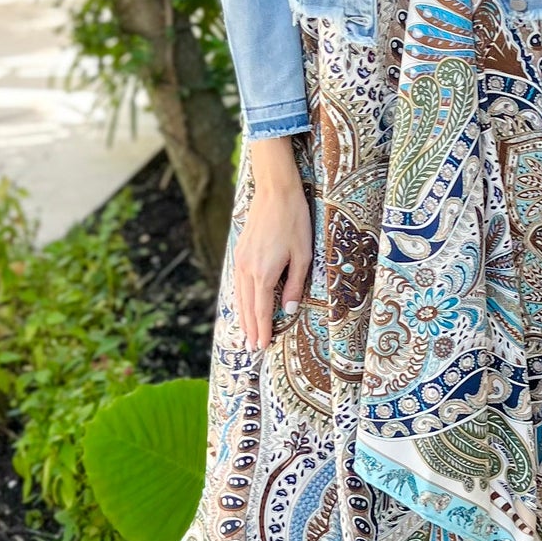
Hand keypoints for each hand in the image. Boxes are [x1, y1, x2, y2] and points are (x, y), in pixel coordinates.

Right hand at [234, 139, 311, 350]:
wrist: (275, 192)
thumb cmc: (295, 221)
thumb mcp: (303, 255)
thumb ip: (294, 285)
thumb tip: (288, 310)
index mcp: (264, 273)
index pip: (262, 310)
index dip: (262, 330)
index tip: (262, 346)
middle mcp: (247, 270)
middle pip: (248, 307)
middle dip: (250, 329)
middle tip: (252, 348)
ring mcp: (240, 261)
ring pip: (240, 296)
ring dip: (243, 316)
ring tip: (246, 333)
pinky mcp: (239, 252)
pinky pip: (237, 284)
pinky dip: (240, 299)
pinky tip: (243, 305)